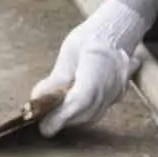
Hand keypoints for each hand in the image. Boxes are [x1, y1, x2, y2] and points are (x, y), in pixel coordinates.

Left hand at [33, 0, 144, 135]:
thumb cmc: (92, 37)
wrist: (119, 30)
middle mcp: (112, 82)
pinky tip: (70, 107)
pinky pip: (98, 110)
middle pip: (86, 111)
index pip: (81, 99)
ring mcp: (119, 90)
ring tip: (54, 113)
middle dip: (63, 119)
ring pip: (93, 115)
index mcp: (98, 66)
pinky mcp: (118, 95)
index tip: (44, 126)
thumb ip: (56, 78)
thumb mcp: (69, 53)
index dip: (61, 116)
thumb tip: (38, 98)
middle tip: (44, 121)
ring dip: (72, 118)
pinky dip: (82, 112)